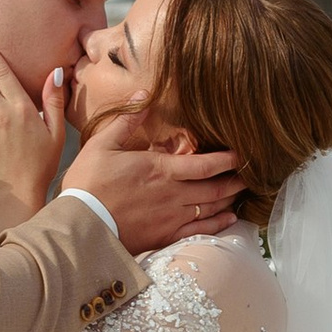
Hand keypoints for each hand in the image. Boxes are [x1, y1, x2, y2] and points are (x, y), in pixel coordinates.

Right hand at [69, 113, 242, 253]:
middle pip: (215, 188)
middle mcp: (173, 194)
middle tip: (252, 174)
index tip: (243, 154)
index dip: (228, 159)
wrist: (79, 228)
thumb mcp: (102, 145)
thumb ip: (127, 121)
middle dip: (236, 180)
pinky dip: (218, 224)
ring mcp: (171, 218)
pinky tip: (229, 219)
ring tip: (242, 192)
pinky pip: (199, 230)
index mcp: (160, 169)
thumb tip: (144, 94)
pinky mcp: (164, 237)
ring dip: (230, 199)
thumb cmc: (87, 185)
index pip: (205, 164)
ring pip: (211, 208)